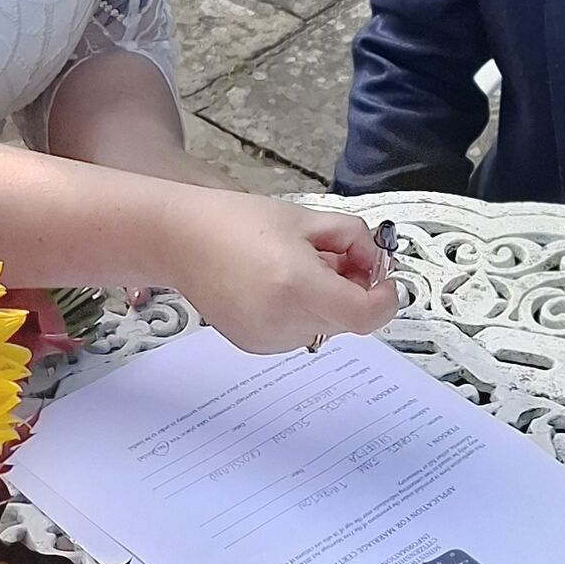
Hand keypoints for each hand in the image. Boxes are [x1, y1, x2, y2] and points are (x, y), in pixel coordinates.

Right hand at [167, 193, 398, 352]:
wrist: (180, 240)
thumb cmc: (234, 222)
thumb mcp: (307, 218)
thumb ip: (354, 240)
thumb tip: (376, 263)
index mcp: (298, 286)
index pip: (365, 315)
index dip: (385, 297)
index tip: (383, 279)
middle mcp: (283, 321)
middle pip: (348, 320)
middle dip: (354, 290)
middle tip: (336, 256)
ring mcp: (267, 339)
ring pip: (326, 327)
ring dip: (328, 301)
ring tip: (299, 267)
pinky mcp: (255, 345)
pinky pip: (300, 332)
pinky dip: (304, 311)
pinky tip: (279, 285)